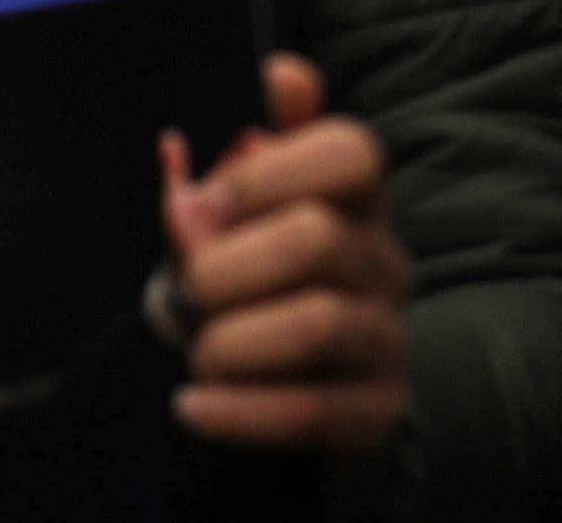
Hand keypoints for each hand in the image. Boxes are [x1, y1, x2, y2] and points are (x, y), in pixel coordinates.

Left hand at [159, 55, 410, 449]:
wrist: (284, 365)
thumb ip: (206, 190)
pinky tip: (192, 406)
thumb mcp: (227, 223)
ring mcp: (389, 333)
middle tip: (190, 285)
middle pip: (321, 238)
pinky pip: (313, 411)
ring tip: (199, 353)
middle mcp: (383, 258)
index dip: (269, 171)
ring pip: (320, 325)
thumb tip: (173, 150)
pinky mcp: (380, 406)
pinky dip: (240, 412)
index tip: (206, 199)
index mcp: (356, 194)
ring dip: (236, 340)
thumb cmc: (249, 268)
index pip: (350, 151)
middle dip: (233, 263)